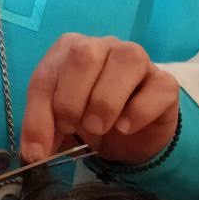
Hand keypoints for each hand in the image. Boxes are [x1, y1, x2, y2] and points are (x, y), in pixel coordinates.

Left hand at [21, 34, 178, 165]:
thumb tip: (33, 153)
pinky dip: (138, 111)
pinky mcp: (165, 82)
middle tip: (75, 127)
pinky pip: (158, 87)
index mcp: (69, 52)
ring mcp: (138, 60)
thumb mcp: (59, 127)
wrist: (130, 138)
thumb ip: (43, 132)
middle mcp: (103, 46)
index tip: (38, 150)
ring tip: (100, 127)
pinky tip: (126, 127)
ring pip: (126, 61)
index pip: (46, 75)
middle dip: (72, 99)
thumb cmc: (89, 121)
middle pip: (84, 55)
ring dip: (106, 101)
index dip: (39, 115)